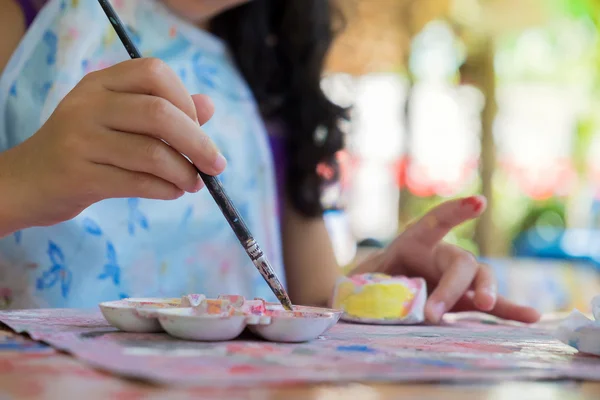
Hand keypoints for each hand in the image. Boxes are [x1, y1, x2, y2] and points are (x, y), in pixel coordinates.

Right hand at [0, 58, 223, 233]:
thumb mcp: (117, 119)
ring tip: (194, 184)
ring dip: (184, 173)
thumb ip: (163, 110)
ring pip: (152, 153)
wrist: (27, 181)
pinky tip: (173, 192)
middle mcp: (89, 105)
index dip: (186, 100)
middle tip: (216, 165)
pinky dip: (165, 189)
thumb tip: (209, 106)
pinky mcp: (79, 175)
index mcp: (101, 84)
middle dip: (198, 142)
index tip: (199, 127)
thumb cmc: (84, 147)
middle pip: (159, 114)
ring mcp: (80, 139)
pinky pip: (137, 182)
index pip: (154, 73)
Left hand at [379, 196, 539, 323]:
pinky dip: (510, 311)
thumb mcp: (365, 276)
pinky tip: (532, 318)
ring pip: (480, 279)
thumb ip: (367, 281)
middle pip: (459, 263)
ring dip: (485, 293)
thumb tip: (359, 292)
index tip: (478, 203)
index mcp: (416, 241)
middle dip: (451, 286)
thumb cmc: (374, 277)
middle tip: (432, 313)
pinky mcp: (467, 299)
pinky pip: (492, 305)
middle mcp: (442, 256)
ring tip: (485, 305)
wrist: (383, 290)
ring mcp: (458, 278)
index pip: (436, 222)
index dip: (456, 212)